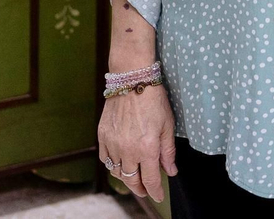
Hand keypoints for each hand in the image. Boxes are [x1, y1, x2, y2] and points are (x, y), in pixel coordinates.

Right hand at [98, 84, 178, 200]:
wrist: (131, 78)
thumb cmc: (153, 99)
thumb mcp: (168, 125)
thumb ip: (168, 151)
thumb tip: (171, 170)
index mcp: (147, 148)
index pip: (151, 179)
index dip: (155, 191)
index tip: (158, 196)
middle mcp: (128, 149)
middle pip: (132, 180)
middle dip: (140, 189)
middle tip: (146, 190)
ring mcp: (113, 143)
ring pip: (117, 172)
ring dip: (126, 178)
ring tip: (134, 177)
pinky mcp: (103, 135)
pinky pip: (105, 159)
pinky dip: (112, 165)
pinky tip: (120, 163)